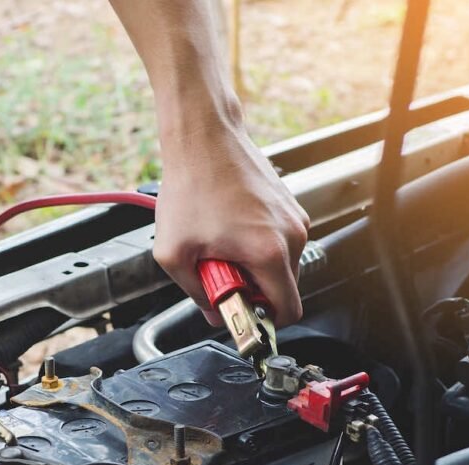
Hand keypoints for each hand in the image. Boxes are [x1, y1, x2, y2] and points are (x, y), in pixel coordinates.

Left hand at [152, 125, 309, 326]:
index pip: (288, 312)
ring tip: (221, 246)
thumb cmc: (190, 185)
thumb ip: (195, 293)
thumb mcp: (174, 253)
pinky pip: (278, 242)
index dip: (263, 322)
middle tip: (219, 271)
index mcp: (270, 252)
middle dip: (252, 291)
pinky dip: (256, 245)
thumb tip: (212, 311)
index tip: (240, 314)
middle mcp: (291, 235)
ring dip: (252, 266)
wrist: (203, 137)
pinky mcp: (289, 206)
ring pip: (280, 265)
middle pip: (283, 290)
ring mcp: (294, 218)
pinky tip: (228, 228)